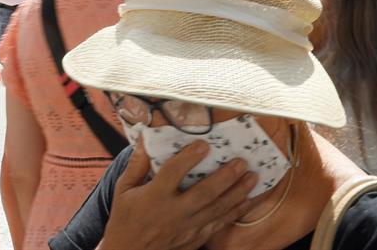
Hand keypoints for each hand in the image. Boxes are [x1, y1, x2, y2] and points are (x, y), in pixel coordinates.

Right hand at [97, 138, 255, 249]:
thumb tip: (145, 138)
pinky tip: (247, 201)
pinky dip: (234, 213)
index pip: (173, 173)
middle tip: (241, 162)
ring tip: (252, 177)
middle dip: (225, 177)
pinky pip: (218, 225)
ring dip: (236, 193)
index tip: (204, 144)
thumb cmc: (125, 219)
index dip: (188, 158)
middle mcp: (173, 212)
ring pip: (216, 209)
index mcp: (154, 197)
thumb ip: (137, 165)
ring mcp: (186, 228)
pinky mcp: (194, 238)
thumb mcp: (124, 190)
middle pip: (204, 193)